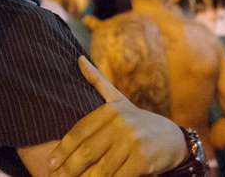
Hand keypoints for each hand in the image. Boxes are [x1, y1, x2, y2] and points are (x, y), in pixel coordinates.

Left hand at [46, 57, 186, 175]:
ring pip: (101, 168)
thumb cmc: (139, 122)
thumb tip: (78, 59)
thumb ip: (98, 82)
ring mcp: (132, 142)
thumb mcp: (119, 100)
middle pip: (87, 150)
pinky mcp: (142, 160)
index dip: (63, 148)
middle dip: (70, 167)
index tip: (51, 162)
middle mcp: (121, 123)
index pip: (80, 130)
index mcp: (111, 109)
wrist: (173, 139)